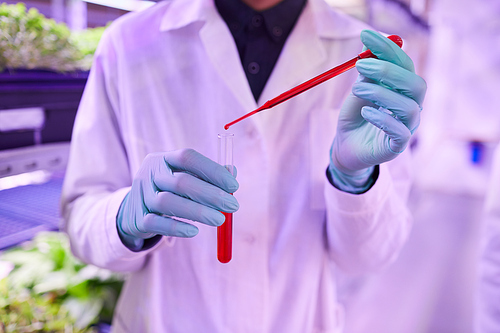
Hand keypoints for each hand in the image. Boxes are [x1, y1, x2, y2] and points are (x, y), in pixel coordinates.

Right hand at [117, 149, 238, 248]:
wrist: (133, 210)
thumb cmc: (169, 191)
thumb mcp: (184, 178)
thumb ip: (207, 175)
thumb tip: (232, 172)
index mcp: (162, 159)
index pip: (187, 158)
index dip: (212, 170)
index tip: (234, 186)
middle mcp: (149, 174)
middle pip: (180, 182)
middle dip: (210, 195)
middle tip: (233, 206)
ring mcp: (141, 196)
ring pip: (168, 202)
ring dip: (198, 212)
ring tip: (220, 220)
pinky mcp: (137, 219)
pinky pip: (156, 222)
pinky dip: (176, 227)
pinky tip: (194, 231)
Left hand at [331, 29, 426, 175]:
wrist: (346, 150)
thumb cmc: (354, 119)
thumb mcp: (357, 94)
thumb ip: (366, 77)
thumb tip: (369, 48)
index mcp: (402, 90)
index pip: (404, 64)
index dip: (388, 49)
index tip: (366, 36)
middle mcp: (410, 106)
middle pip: (415, 84)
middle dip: (388, 71)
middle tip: (360, 65)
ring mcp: (406, 127)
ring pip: (409, 107)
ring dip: (382, 94)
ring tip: (356, 89)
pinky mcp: (396, 146)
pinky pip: (400, 132)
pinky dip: (383, 119)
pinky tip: (366, 112)